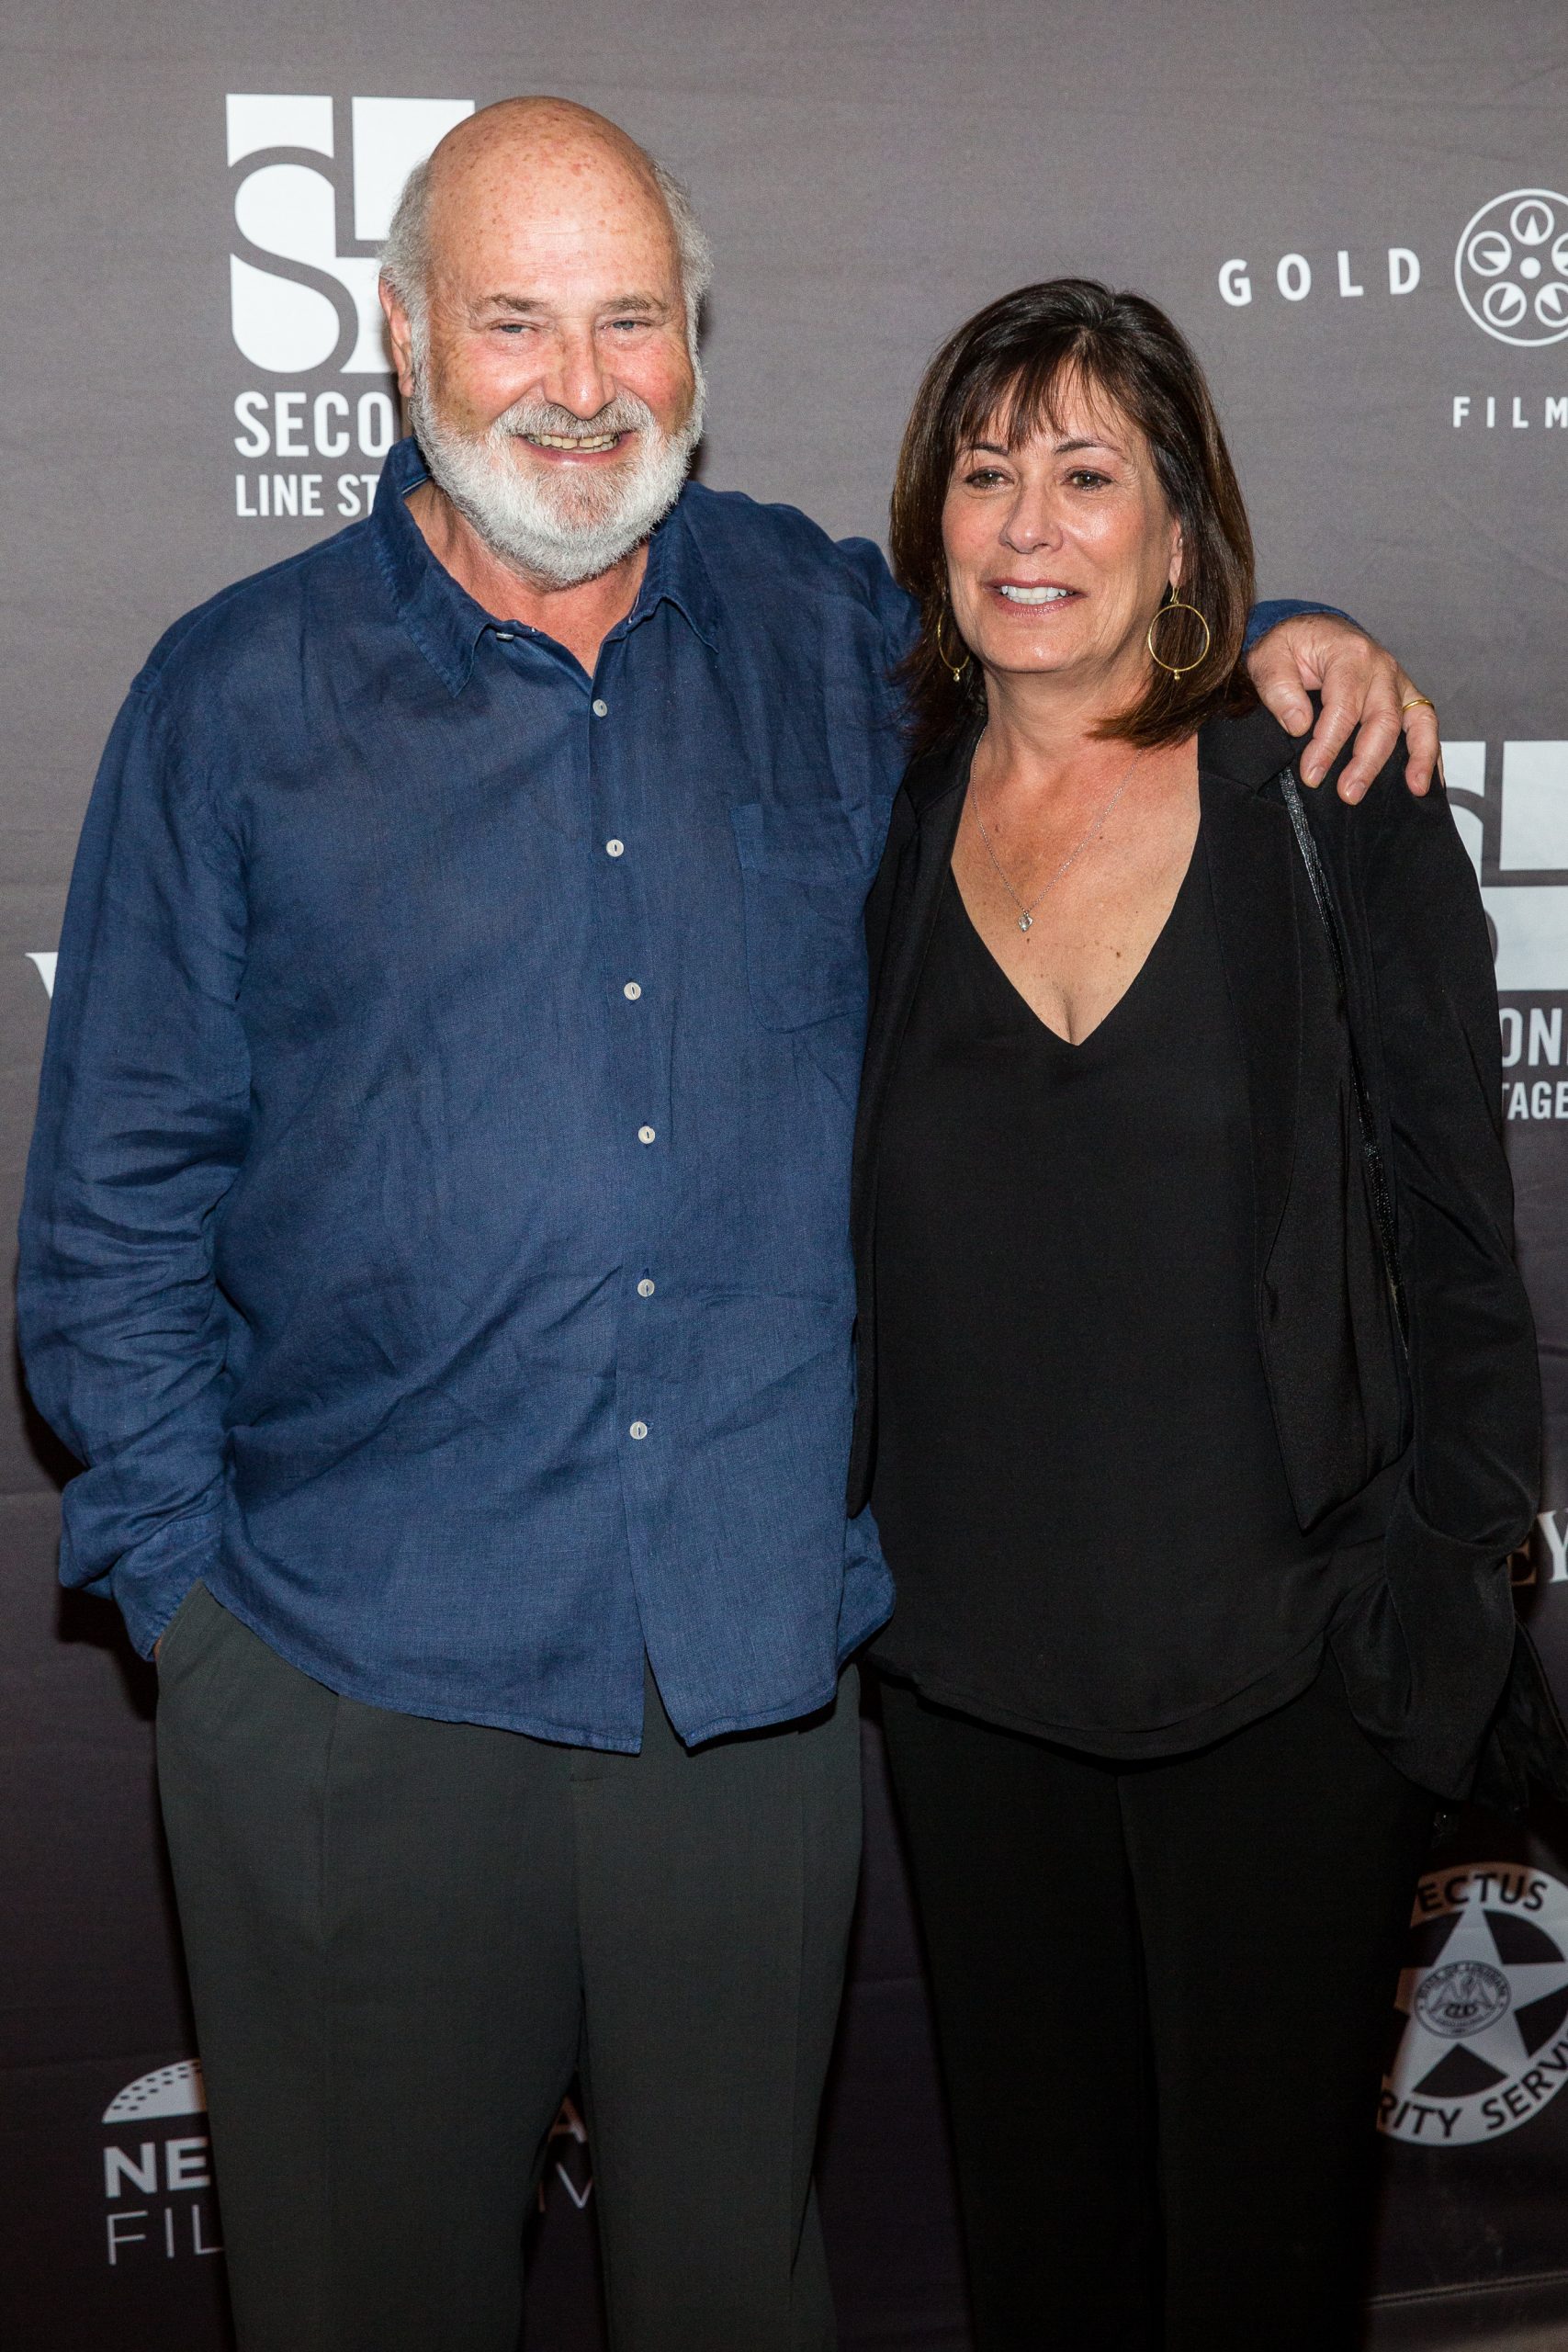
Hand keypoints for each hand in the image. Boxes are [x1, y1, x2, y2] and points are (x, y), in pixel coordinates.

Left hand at [1244, 614, 1438, 803]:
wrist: (1311, 630)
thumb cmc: (1291, 645)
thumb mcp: (1269, 657)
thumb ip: (1279, 688)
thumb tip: (1300, 725)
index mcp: (1349, 655)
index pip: (1343, 708)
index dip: (1328, 745)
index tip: (1312, 774)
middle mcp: (1381, 667)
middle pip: (1383, 719)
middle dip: (1368, 762)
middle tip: (1349, 793)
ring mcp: (1397, 681)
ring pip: (1417, 720)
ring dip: (1418, 757)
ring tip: (1414, 789)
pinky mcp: (1404, 695)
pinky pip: (1425, 722)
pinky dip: (1430, 751)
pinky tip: (1428, 780)